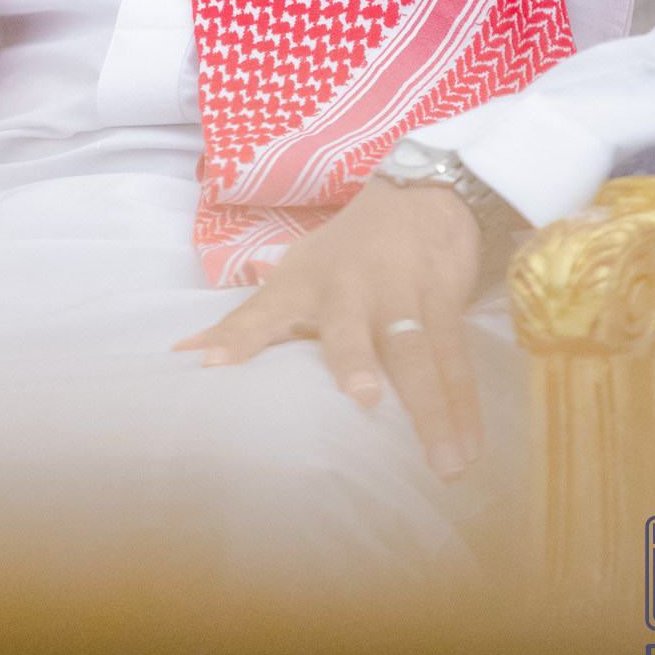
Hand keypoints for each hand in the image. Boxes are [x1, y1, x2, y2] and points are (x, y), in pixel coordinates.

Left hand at [174, 179, 482, 479]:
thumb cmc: (343, 254)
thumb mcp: (292, 279)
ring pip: (416, 346)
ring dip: (432, 405)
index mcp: (301, 285)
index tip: (210, 368)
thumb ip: (247, 324)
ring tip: (444, 460)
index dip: (237, 338)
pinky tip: (471, 446)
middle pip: (351, 324)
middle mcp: (348, 286)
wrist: (419, 194)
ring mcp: (400, 289)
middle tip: (362, 396)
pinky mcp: (443, 296)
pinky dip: (464, 402)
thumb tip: (183, 357)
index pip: (261, 312)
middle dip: (355, 356)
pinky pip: (456, 354)